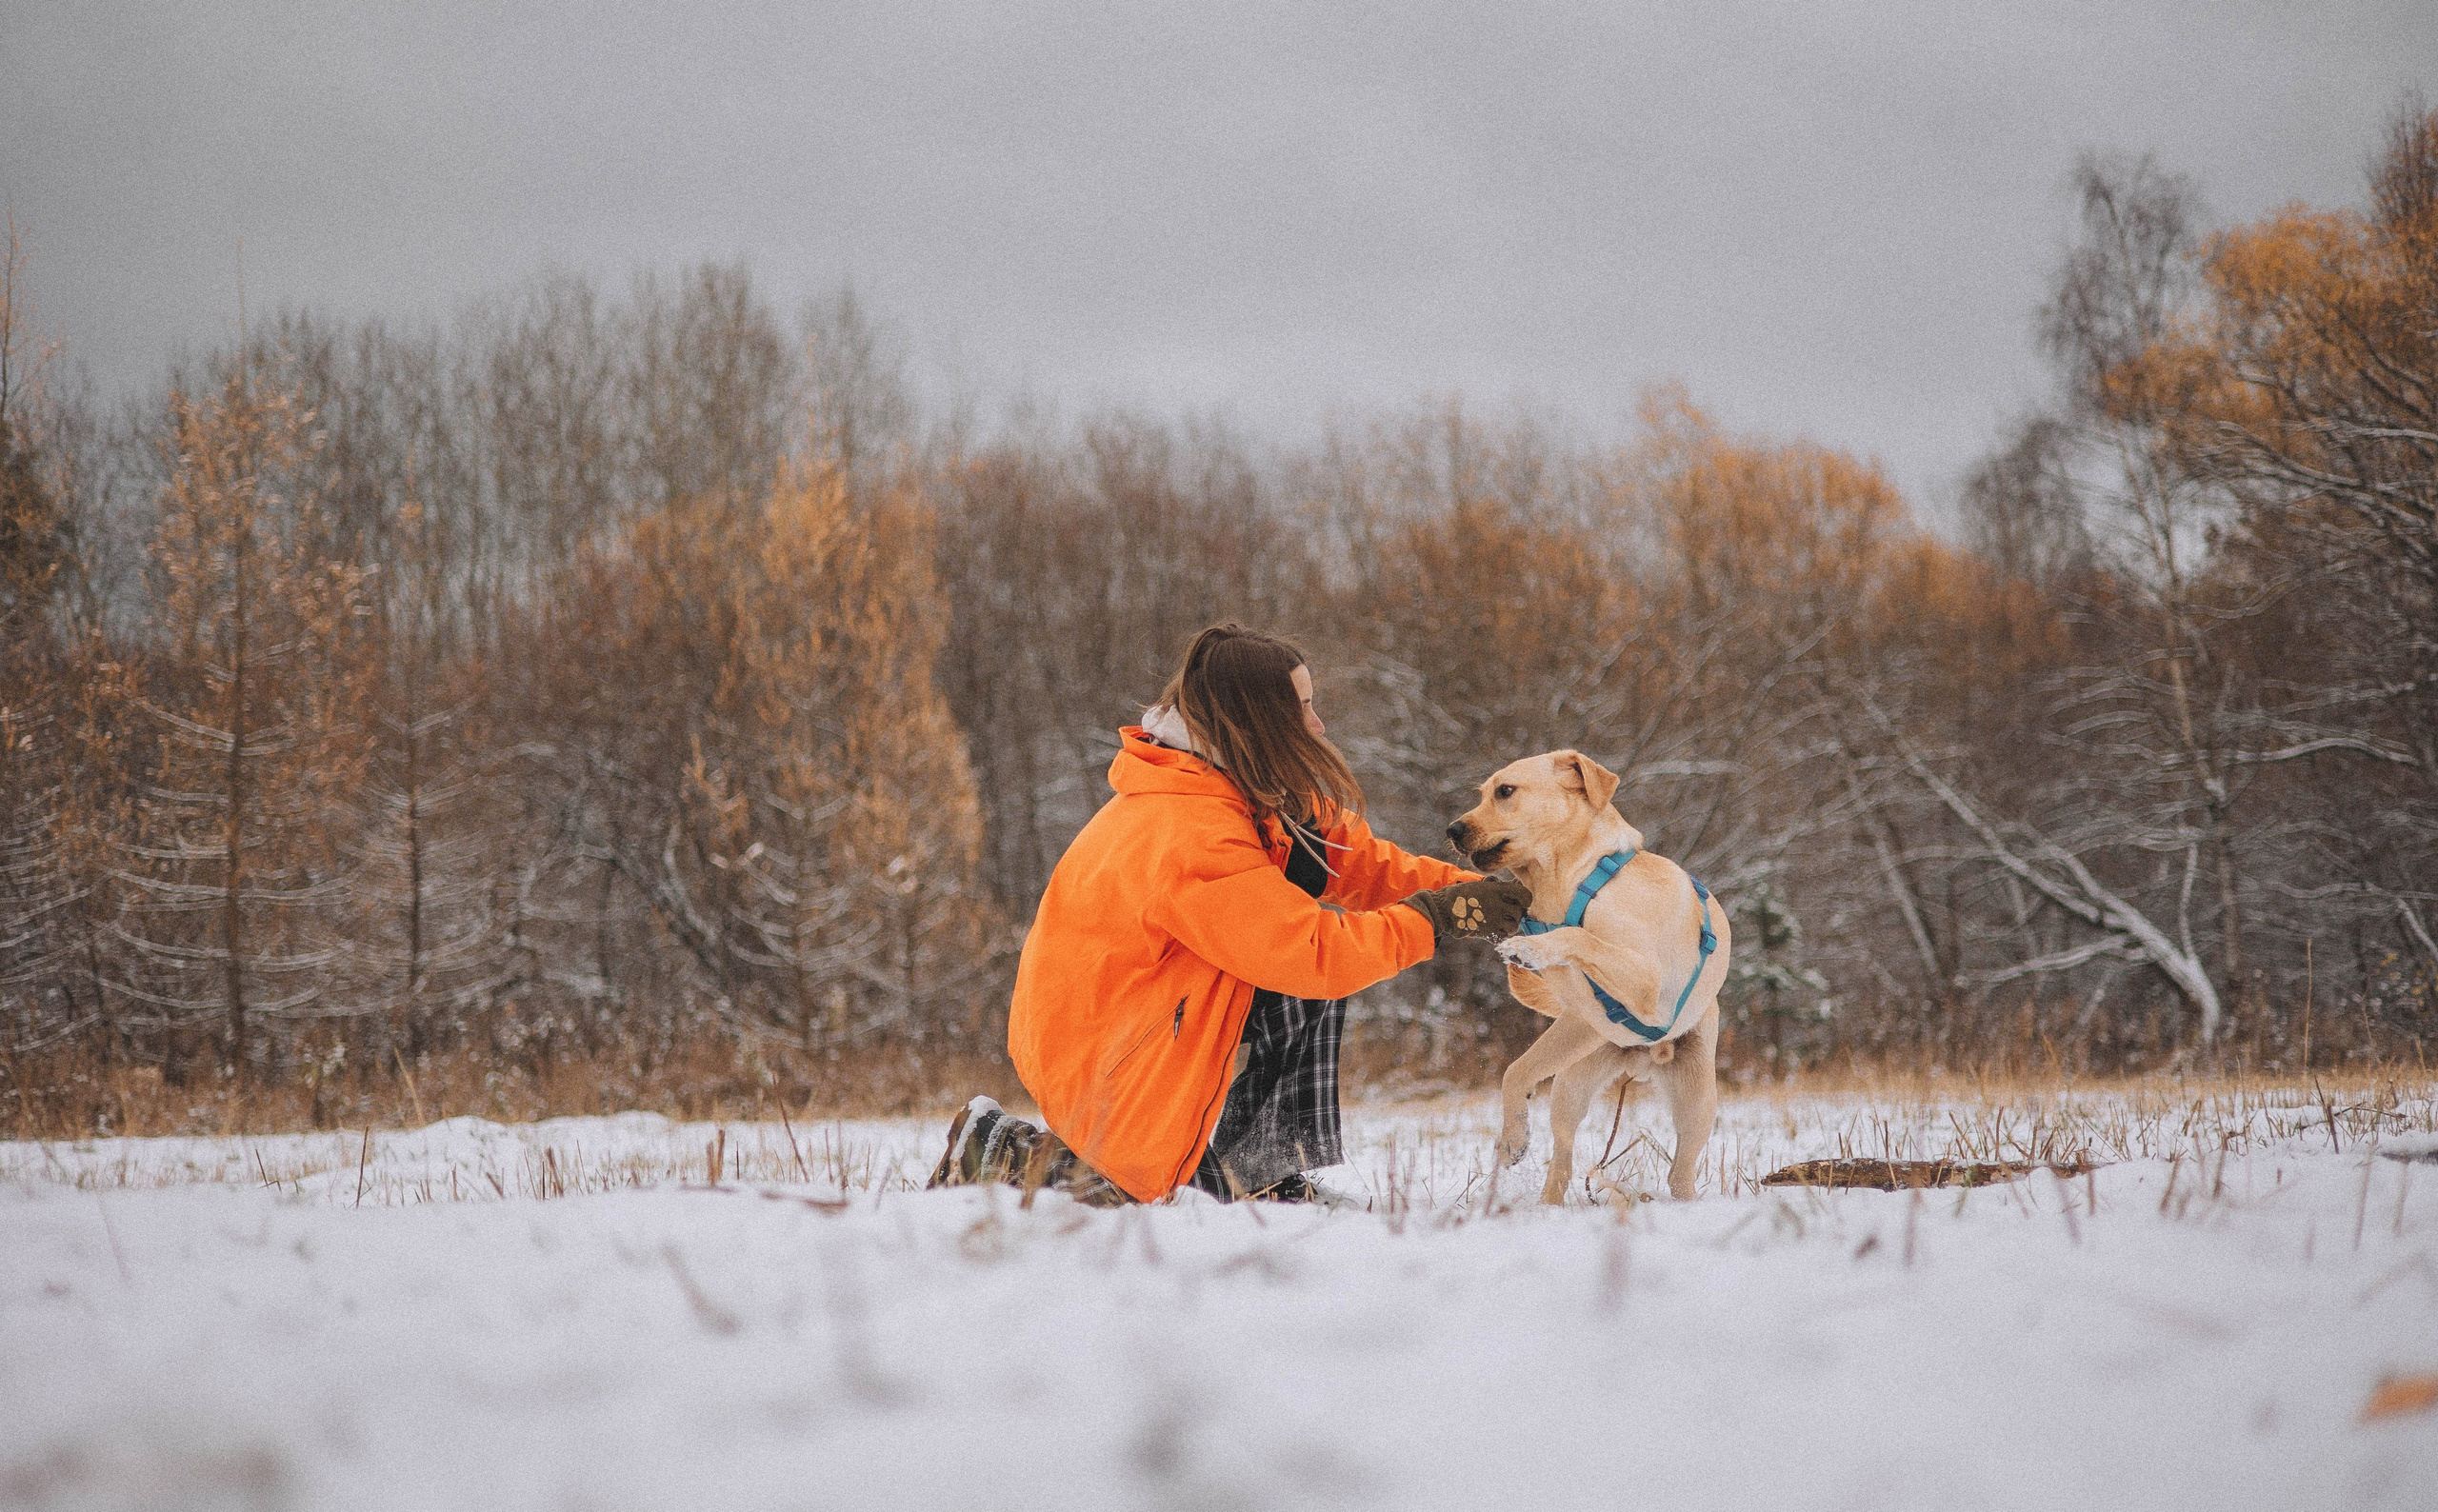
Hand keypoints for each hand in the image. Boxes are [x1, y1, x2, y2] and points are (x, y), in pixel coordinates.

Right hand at [1400, 878, 1532, 944]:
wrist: (1443, 909)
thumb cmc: (1459, 894)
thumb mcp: (1478, 885)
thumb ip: (1496, 887)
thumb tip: (1512, 887)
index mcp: (1496, 889)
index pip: (1525, 895)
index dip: (1525, 899)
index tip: (1521, 901)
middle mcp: (1498, 904)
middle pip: (1520, 912)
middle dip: (1517, 914)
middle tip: (1509, 913)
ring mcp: (1493, 919)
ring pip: (1514, 926)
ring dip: (1511, 925)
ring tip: (1502, 923)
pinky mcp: (1486, 932)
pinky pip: (1502, 936)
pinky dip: (1501, 935)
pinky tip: (1495, 930)